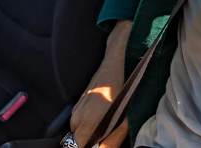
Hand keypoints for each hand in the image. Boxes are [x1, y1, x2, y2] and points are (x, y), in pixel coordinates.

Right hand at [70, 21, 129, 146]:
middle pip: (77, 140)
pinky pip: (80, 119)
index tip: (102, 144)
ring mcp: (76, 107)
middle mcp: (77, 115)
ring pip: (78, 129)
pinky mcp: (79, 101)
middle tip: (107, 135)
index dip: (90, 147)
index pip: (78, 146)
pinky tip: (103, 115)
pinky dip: (89, 122)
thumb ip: (113, 139)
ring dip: (90, 131)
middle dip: (91, 141)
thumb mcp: (124, 119)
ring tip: (107, 124)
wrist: (116, 62)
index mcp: (86, 121)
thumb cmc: (123, 88)